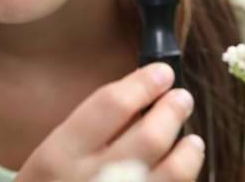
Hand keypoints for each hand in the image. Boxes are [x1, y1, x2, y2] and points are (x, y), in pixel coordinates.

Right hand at [15, 63, 204, 181]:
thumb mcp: (51, 156)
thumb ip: (89, 130)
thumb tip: (139, 98)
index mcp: (62, 153)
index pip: (111, 105)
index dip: (143, 84)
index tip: (162, 72)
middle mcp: (90, 179)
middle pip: (148, 136)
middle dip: (172, 111)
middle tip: (181, 98)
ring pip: (172, 173)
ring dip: (188, 151)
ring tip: (192, 140)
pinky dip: (183, 178)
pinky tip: (184, 171)